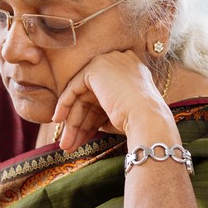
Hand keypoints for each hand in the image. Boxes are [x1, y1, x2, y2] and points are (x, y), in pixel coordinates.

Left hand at [51, 51, 170, 152]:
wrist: (148, 119)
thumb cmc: (139, 124)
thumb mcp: (119, 115)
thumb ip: (102, 112)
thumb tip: (81, 124)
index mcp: (132, 73)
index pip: (104, 96)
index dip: (92, 118)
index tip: (83, 135)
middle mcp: (121, 63)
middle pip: (92, 97)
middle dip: (80, 123)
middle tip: (71, 144)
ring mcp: (109, 62)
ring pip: (83, 95)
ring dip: (73, 121)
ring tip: (67, 144)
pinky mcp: (96, 67)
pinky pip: (75, 87)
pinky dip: (65, 104)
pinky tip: (59, 120)